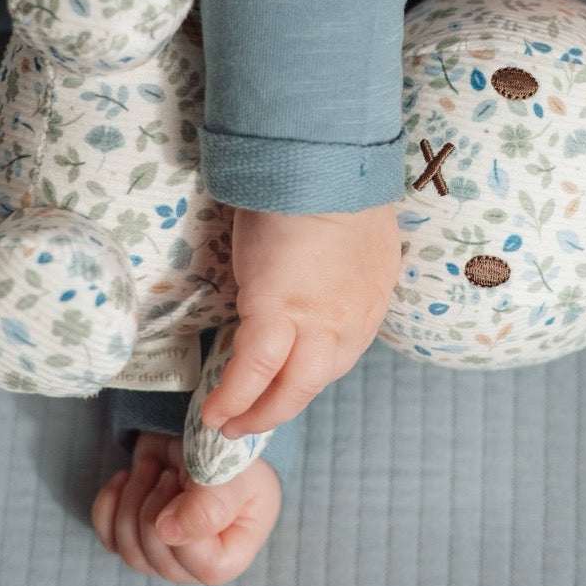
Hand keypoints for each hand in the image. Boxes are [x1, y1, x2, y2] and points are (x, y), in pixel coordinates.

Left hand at [91, 432, 280, 584]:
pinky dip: (110, 501)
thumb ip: (210, 505)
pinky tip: (129, 475)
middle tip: (170, 472)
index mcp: (231, 550)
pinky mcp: (134, 537)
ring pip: (129, 548)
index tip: (189, 483)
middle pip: (158, 558)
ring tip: (154, 468)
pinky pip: (107, 534)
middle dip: (155, 506)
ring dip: (135, 497)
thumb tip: (165, 532)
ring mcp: (161, 553)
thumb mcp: (231, 471)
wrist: (201, 425)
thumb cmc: (228, 450)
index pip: (205, 566)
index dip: (189, 527)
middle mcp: (196, 561)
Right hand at [202, 202, 400, 437]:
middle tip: (254, 418)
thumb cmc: (327, 180)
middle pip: (320, 376)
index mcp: (372, 294)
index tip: (286, 379)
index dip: (310, 368)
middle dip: (286, 402)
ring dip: (261, 413)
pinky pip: (253, 370)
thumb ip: (334, 261)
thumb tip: (310, 272)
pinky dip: (234, 395)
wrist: (321, 161)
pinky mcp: (279, 311)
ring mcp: (319, 318)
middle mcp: (353, 315)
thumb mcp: (348, 229)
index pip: (342, 348)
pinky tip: (214, 411)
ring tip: (230, 424)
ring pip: (295, 387)